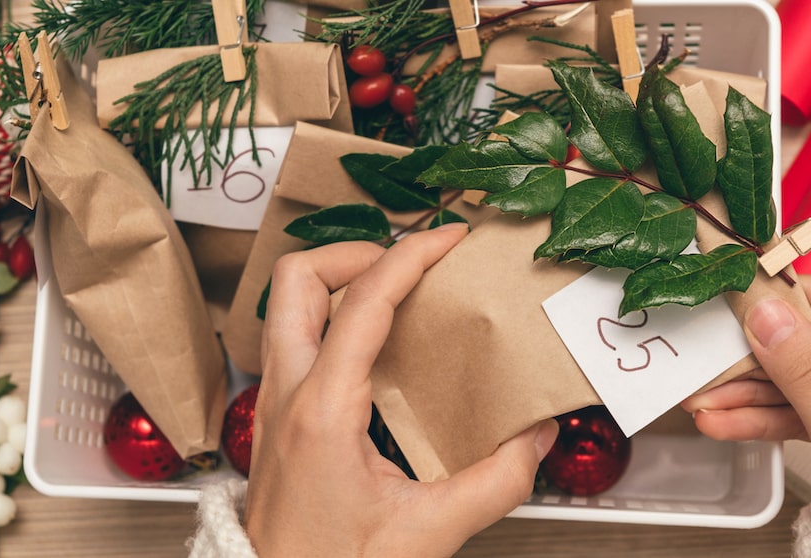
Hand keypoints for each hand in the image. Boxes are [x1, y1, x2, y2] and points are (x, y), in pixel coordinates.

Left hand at [244, 224, 558, 557]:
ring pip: (286, 304)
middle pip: (298, 279)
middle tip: (407, 264)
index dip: (411, 256)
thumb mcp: (429, 531)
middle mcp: (286, 393)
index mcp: (322, 409)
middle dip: (356, 253)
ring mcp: (273, 402)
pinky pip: (295, 338)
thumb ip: (496, 482)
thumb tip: (536, 436)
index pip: (363, 301)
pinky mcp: (276, 416)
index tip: (449, 238)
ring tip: (392, 291)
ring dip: (337, 281)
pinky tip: (375, 345)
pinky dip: (331, 317)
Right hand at [682, 275, 810, 556]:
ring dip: (751, 395)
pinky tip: (725, 421)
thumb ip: (810, 380)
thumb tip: (769, 318)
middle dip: (761, 363)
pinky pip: (805, 414)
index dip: (809, 298)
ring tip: (705, 400)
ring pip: (807, 383)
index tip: (752, 295)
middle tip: (711, 358)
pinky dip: (764, 420)